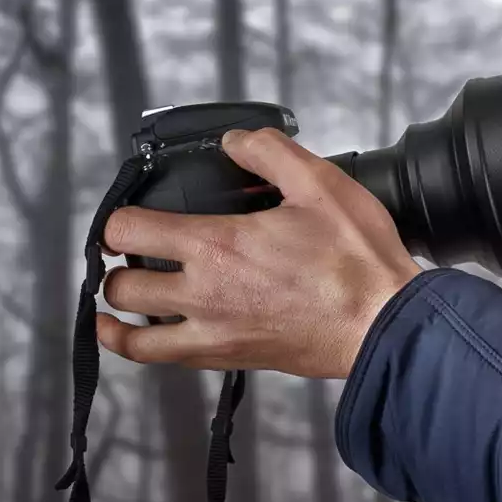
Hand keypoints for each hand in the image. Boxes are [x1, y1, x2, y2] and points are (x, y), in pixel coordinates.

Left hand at [97, 128, 421, 378]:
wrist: (385, 324)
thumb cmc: (359, 262)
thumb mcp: (322, 185)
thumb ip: (271, 153)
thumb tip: (237, 142)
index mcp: (217, 244)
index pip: (128, 229)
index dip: (119, 218)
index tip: (128, 217)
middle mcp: (203, 293)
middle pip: (122, 283)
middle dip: (118, 264)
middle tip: (129, 254)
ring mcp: (214, 331)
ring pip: (133, 332)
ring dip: (116, 313)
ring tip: (119, 299)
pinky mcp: (231, 358)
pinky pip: (164, 359)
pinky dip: (140, 346)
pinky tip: (143, 336)